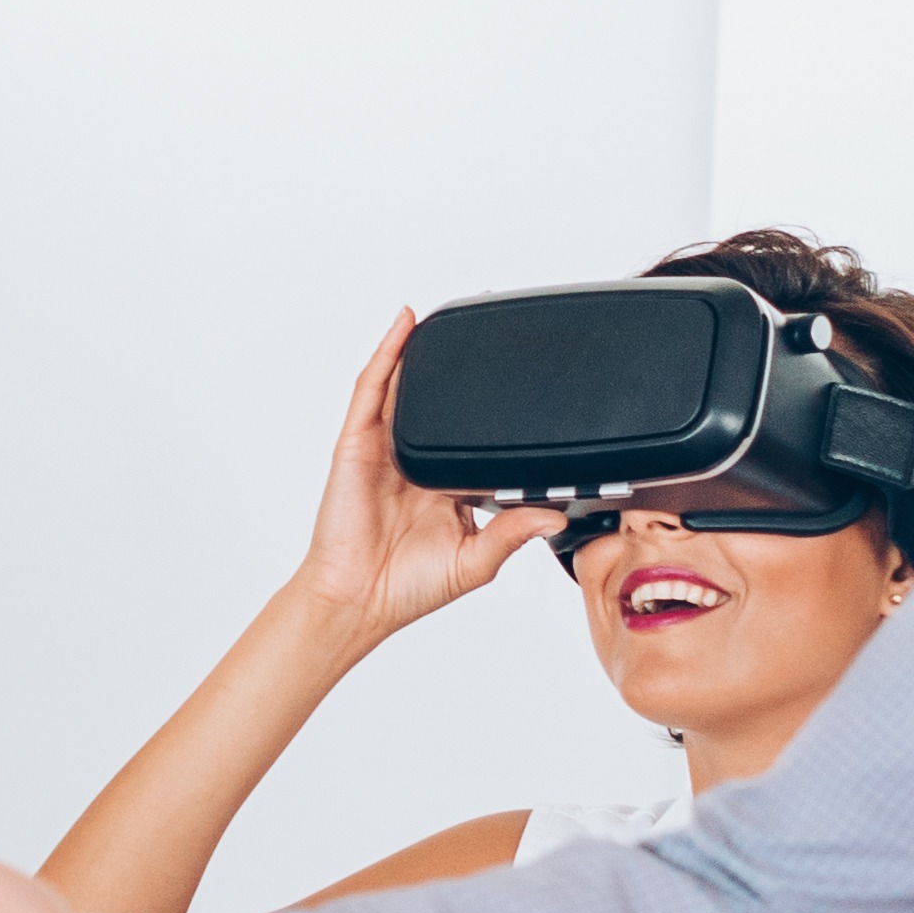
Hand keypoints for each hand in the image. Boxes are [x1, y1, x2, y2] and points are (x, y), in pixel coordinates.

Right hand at [286, 313, 555, 643]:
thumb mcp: (477, 560)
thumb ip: (513, 532)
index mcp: (446, 484)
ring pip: (406, 385)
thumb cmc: (406, 587)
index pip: (476, 433)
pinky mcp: (357, 444)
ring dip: (425, 347)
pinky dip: (388, 354)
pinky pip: (372, 390)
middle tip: (496, 325)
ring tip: (453, 311)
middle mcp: (415, 460)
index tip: (528, 377)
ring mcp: (384, 448)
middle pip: (440, 399)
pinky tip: (405, 325)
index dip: (496, 405)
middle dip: (463, 363)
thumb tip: (556, 512)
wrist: (357, 600)